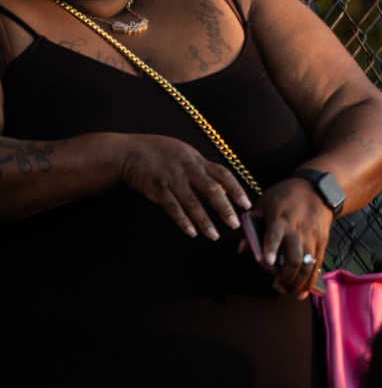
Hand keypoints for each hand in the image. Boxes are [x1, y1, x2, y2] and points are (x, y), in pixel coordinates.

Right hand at [119, 132, 251, 240]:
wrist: (128, 152)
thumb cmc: (160, 153)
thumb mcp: (186, 155)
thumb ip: (206, 170)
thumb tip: (227, 188)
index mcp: (197, 161)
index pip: (223, 175)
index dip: (236, 190)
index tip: (247, 204)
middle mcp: (187, 169)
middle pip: (210, 190)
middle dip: (224, 208)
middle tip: (235, 224)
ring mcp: (172, 179)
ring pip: (192, 202)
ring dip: (204, 220)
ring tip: (214, 235)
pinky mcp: (157, 189)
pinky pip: (172, 207)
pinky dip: (182, 221)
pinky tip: (191, 232)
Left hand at [245, 175, 335, 298]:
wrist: (317, 189)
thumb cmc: (285, 196)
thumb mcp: (263, 204)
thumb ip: (252, 227)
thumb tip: (243, 250)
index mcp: (280, 220)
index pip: (275, 235)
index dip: (271, 249)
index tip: (267, 262)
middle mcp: (298, 231)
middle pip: (295, 258)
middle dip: (286, 277)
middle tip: (277, 286)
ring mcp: (312, 238)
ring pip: (308, 266)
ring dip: (297, 282)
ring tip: (287, 290)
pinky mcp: (322, 242)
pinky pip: (318, 265)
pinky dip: (311, 281)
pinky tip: (303, 292)